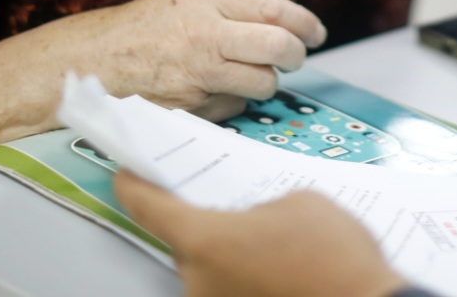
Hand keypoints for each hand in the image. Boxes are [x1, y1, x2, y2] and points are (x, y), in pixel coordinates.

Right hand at [76, 0, 327, 120]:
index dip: (304, 22)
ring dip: (265, 81)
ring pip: (263, 83)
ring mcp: (199, 74)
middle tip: (294, 58)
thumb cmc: (145, 27)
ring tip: (250, 74)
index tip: (316, 32)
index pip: (273, 9)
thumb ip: (232, 6)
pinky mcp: (192, 108)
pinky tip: (215, 91)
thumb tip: (284, 24)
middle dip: (296, 55)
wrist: (94, 62)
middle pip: (278, 48)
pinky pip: (236, 107)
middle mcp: (205, 34)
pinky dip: (235, 101)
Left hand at [114, 172, 405, 296]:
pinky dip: (248, 275)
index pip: (147, 206)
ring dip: (231, 251)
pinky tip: (281, 264)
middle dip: (204, 219)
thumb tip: (259, 219)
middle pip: (184, 240)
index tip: (125, 170)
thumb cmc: (331, 255)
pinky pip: (232, 287)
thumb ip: (261, 204)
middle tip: (231, 201)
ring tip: (272, 237)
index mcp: (203, 239)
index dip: (132, 183)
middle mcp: (198, 280)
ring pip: (211, 268)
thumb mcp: (299, 201)